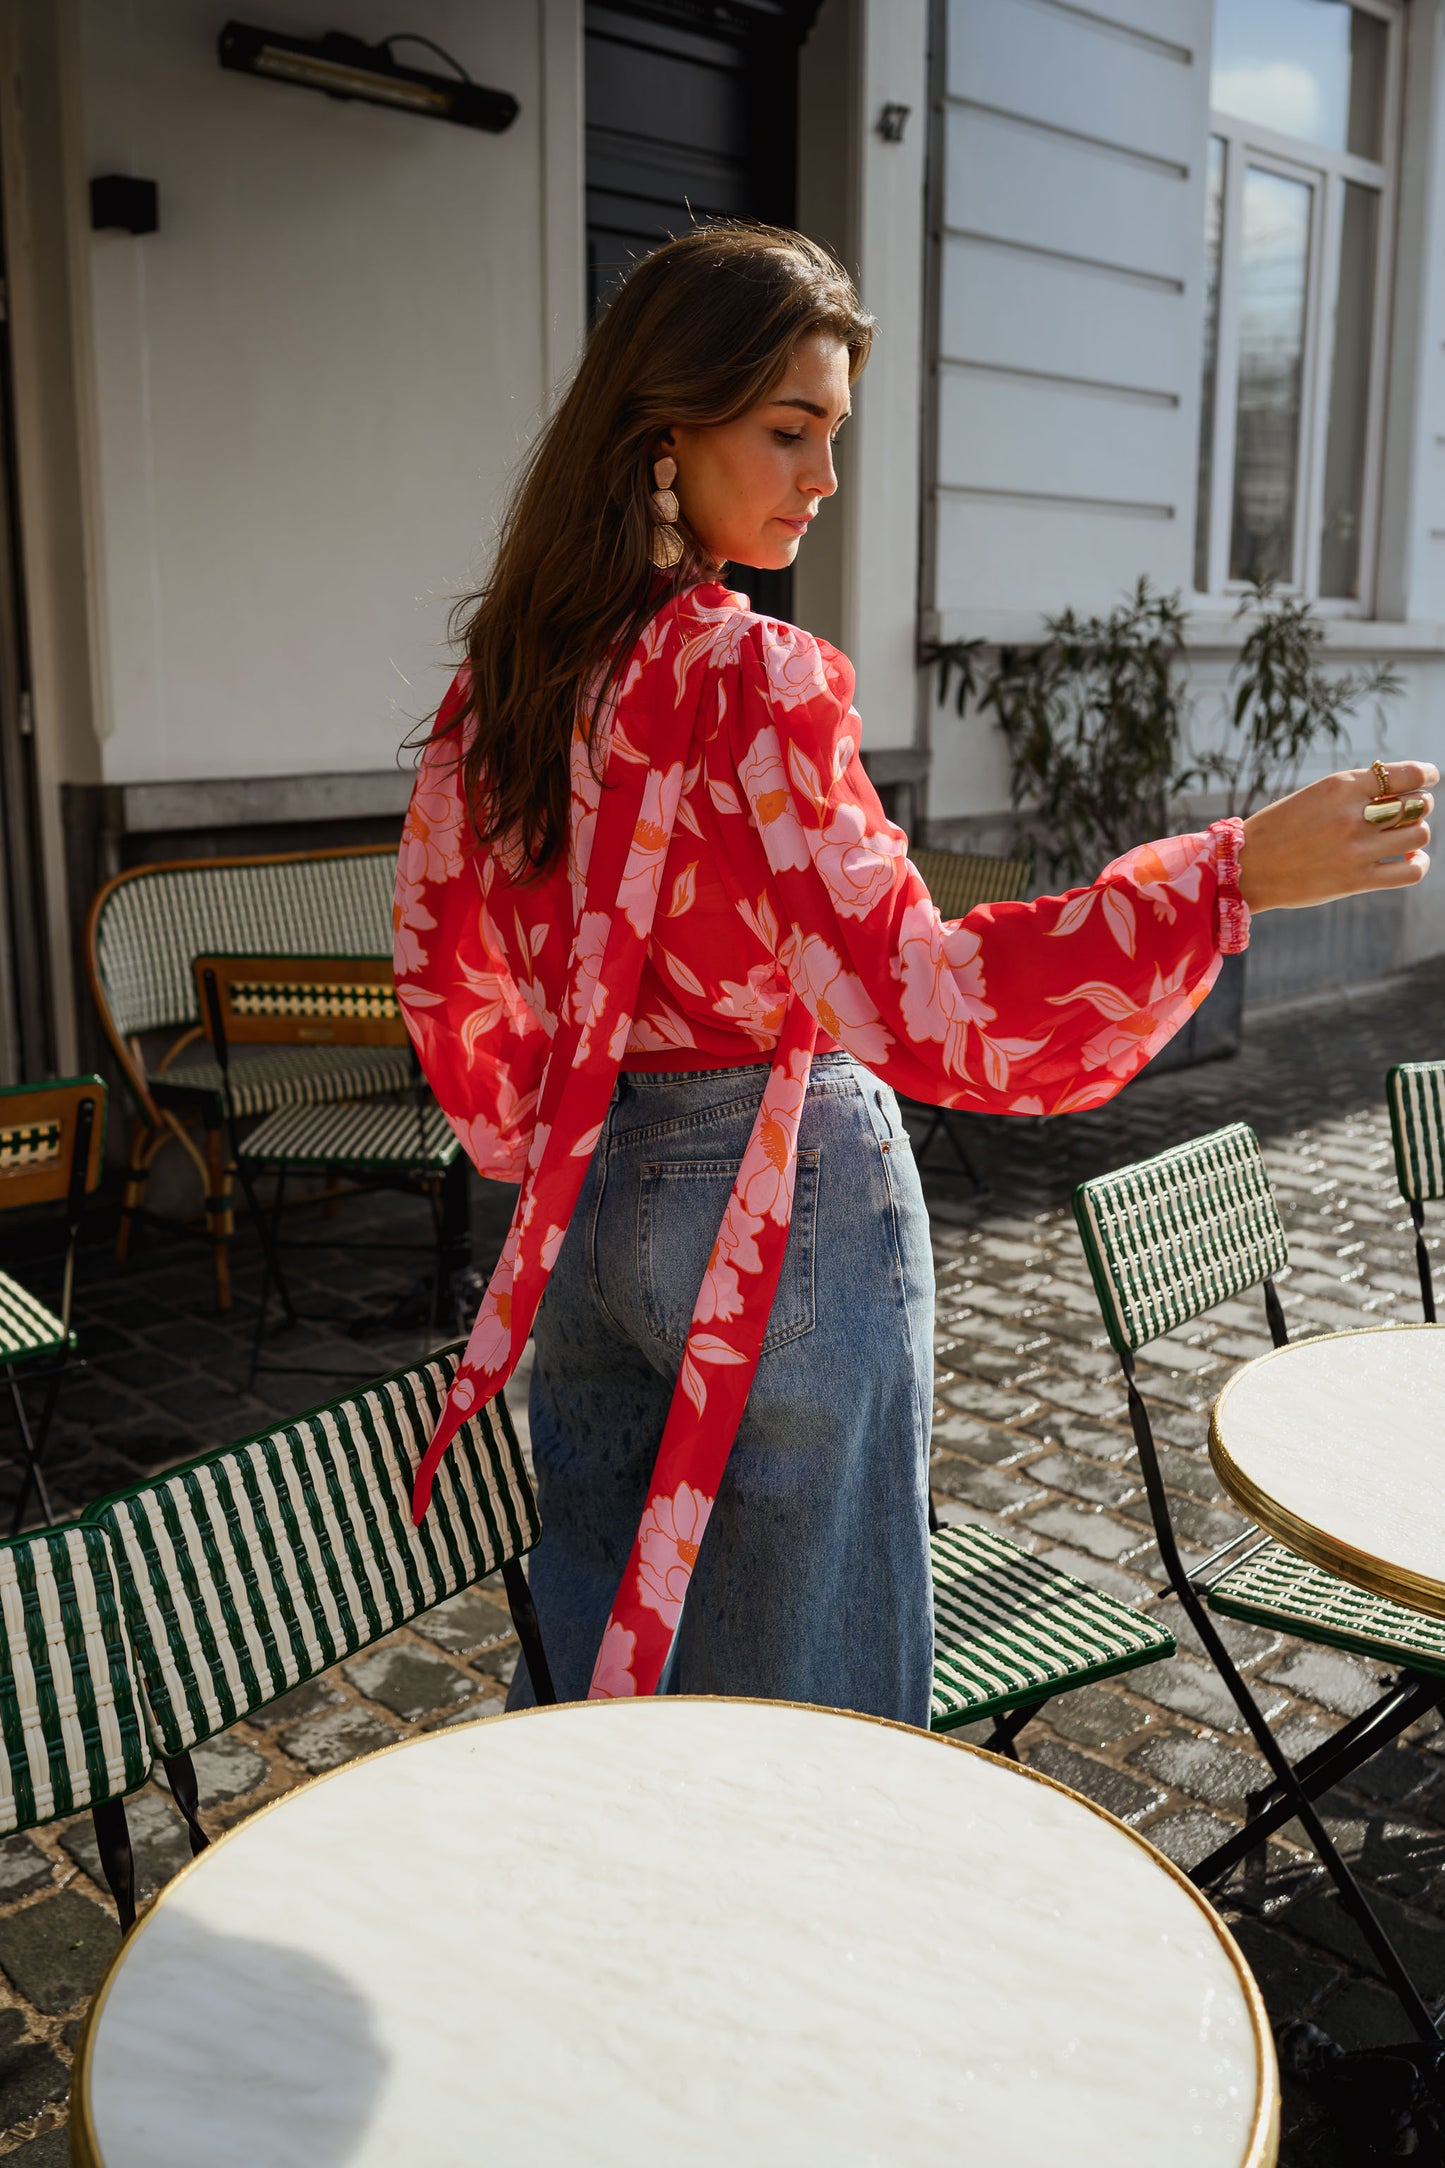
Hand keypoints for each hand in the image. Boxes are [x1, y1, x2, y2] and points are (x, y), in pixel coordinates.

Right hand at [1238, 761, 1436, 911]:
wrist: (1248, 866)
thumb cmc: (1280, 828)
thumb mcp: (1315, 796)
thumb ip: (1354, 792)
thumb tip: (1401, 794)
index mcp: (1341, 787)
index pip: (1407, 775)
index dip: (1426, 774)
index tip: (1429, 778)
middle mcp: (1353, 816)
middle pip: (1417, 805)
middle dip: (1419, 805)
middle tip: (1407, 812)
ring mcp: (1357, 849)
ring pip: (1419, 835)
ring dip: (1417, 833)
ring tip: (1404, 837)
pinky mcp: (1357, 880)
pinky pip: (1411, 871)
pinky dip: (1419, 864)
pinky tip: (1410, 860)